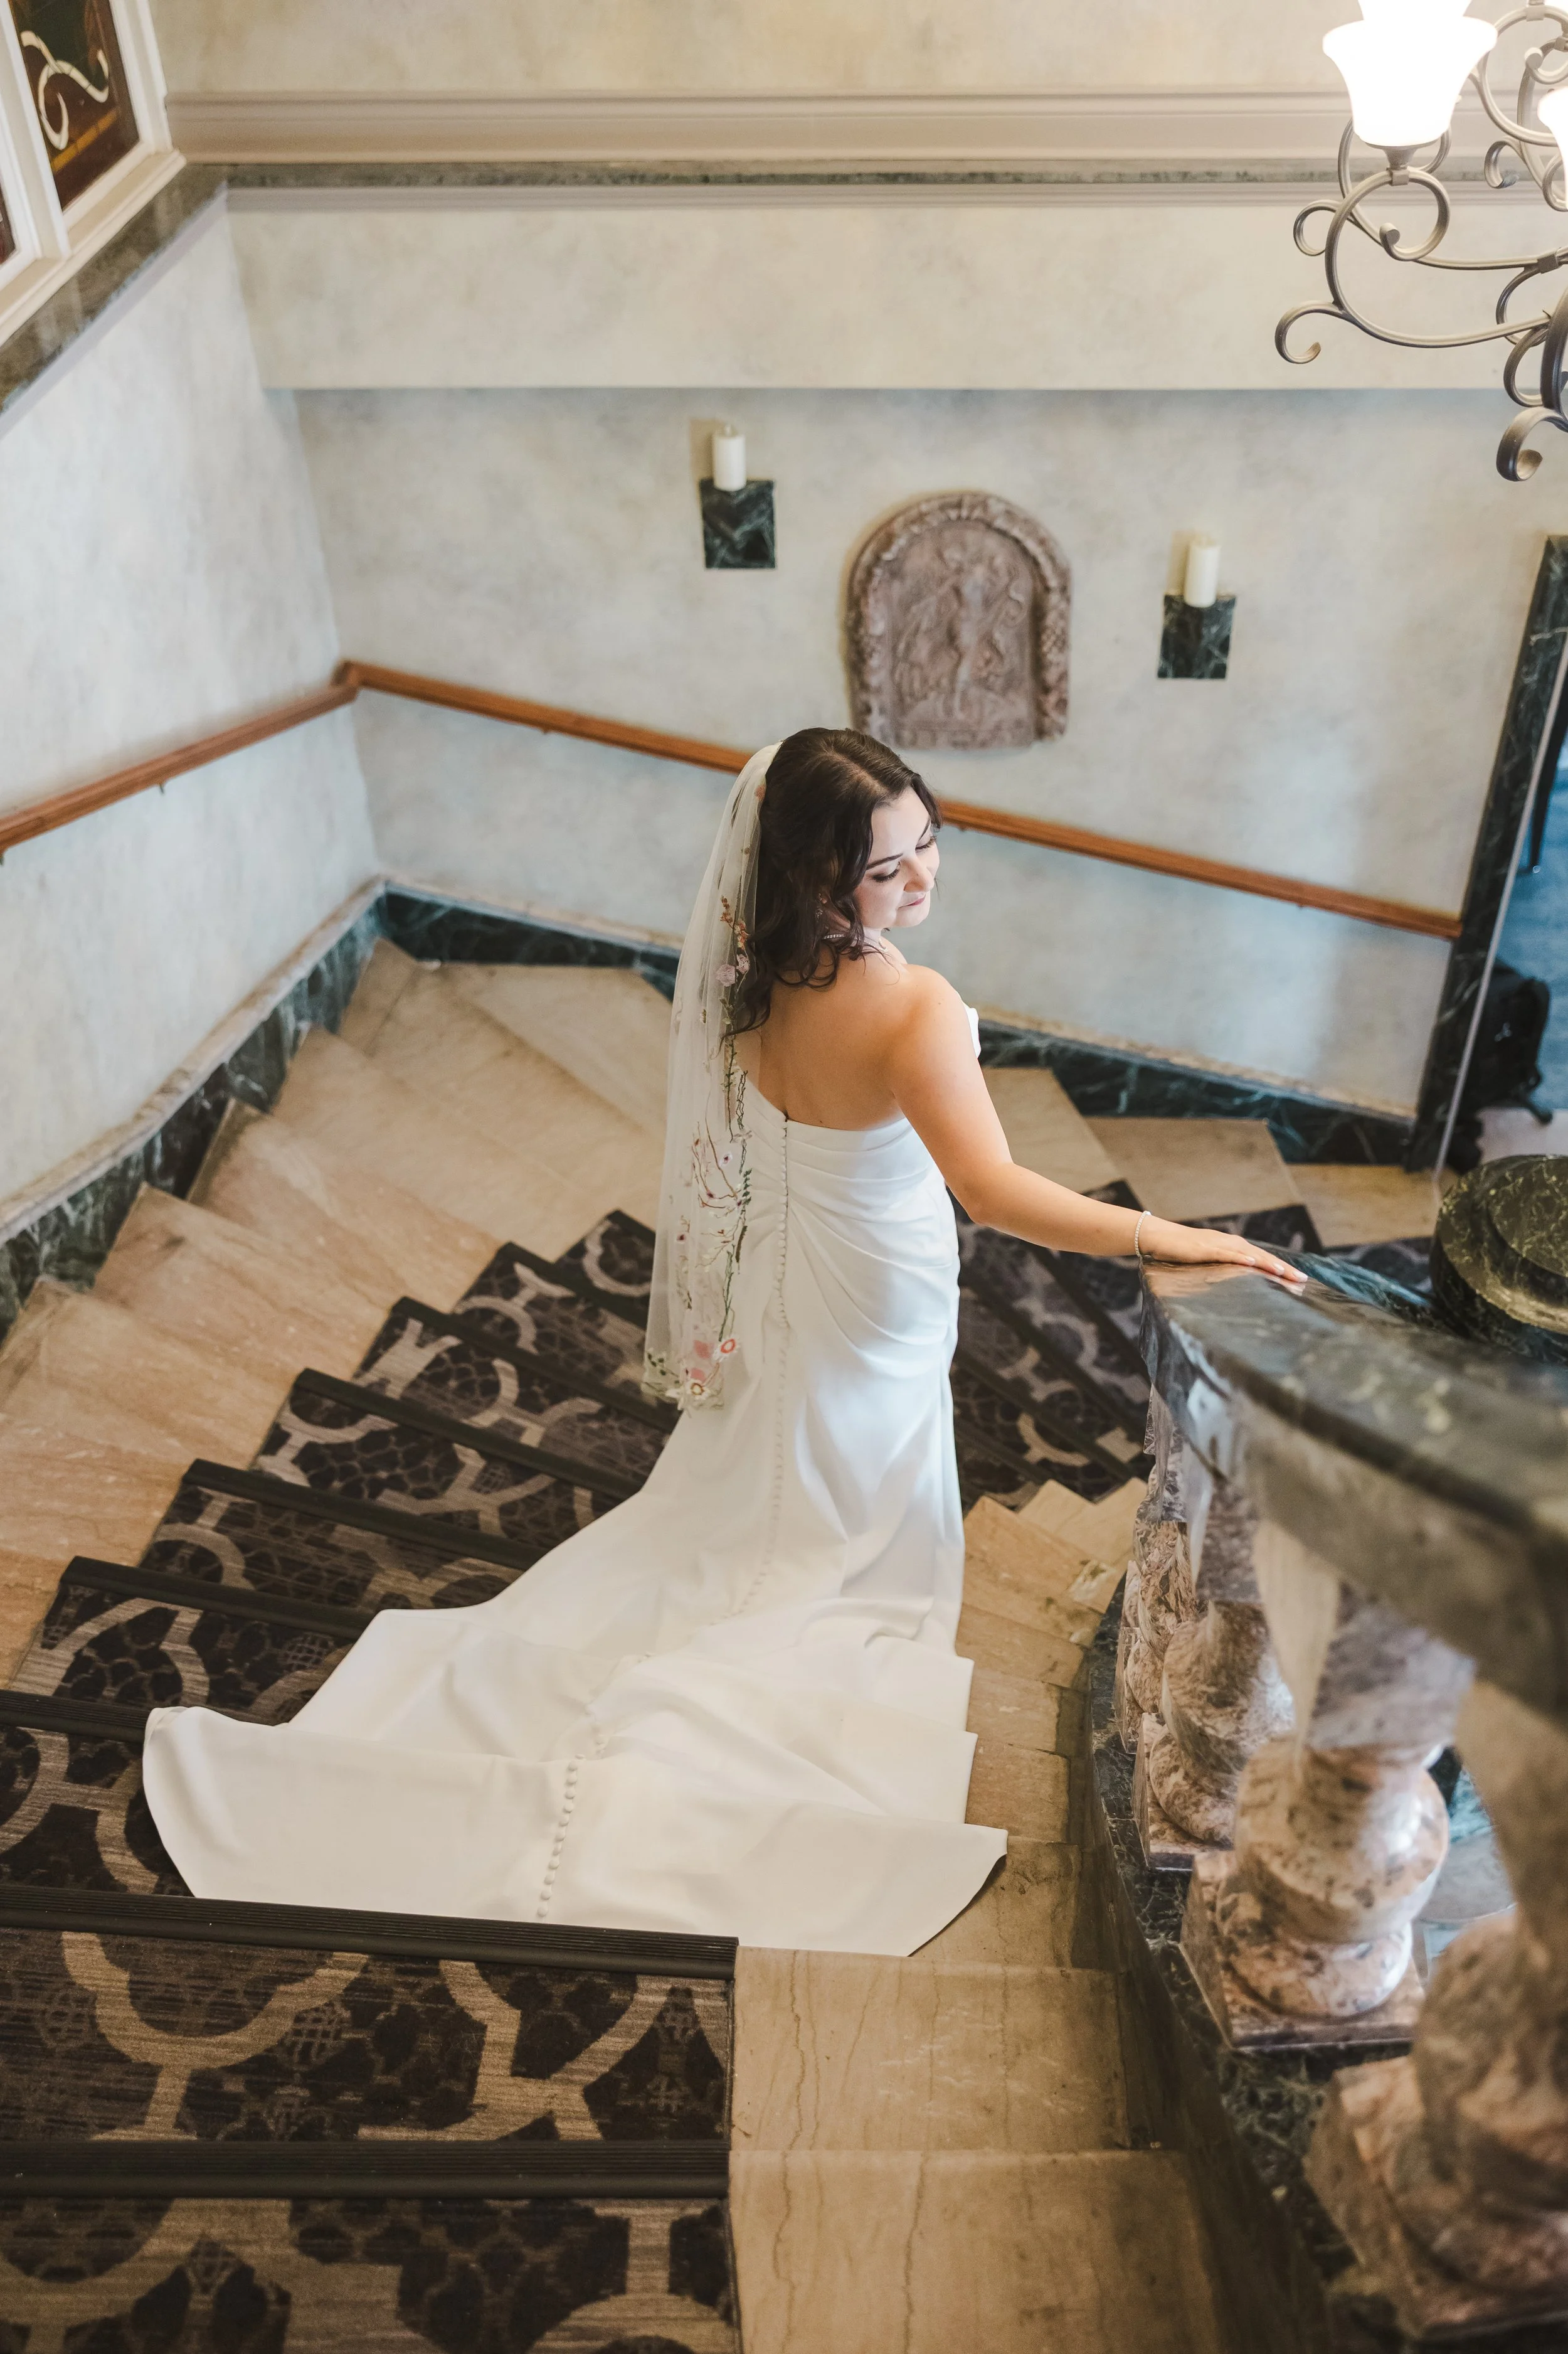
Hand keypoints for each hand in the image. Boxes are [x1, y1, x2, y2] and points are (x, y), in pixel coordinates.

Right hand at [1141, 1216, 1304, 1285]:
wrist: (1158, 1236)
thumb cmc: (1182, 1250)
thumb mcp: (1208, 1260)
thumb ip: (1224, 1266)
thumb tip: (1240, 1279)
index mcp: (1232, 1246)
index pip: (1261, 1257)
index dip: (1280, 1267)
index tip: (1298, 1278)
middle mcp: (1229, 1242)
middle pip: (1261, 1255)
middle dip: (1282, 1267)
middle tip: (1302, 1279)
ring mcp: (1217, 1244)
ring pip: (1247, 1253)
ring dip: (1266, 1262)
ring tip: (1283, 1272)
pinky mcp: (1204, 1248)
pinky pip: (1225, 1254)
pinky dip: (1240, 1257)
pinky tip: (1251, 1262)